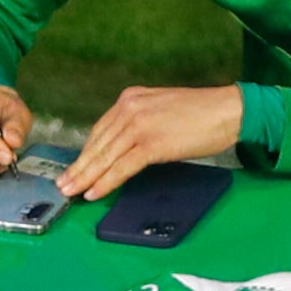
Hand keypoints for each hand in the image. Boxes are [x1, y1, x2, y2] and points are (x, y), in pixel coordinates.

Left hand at [65, 84, 246, 200]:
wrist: (228, 111)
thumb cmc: (201, 114)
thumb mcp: (161, 110)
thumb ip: (140, 122)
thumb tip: (125, 147)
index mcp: (131, 98)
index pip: (100, 130)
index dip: (85, 153)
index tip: (74, 168)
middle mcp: (130, 108)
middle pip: (97, 143)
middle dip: (79, 167)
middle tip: (62, 184)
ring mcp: (140, 125)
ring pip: (105, 157)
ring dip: (86, 177)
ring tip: (72, 192)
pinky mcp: (152, 143)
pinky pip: (122, 167)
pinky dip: (106, 181)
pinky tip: (95, 192)